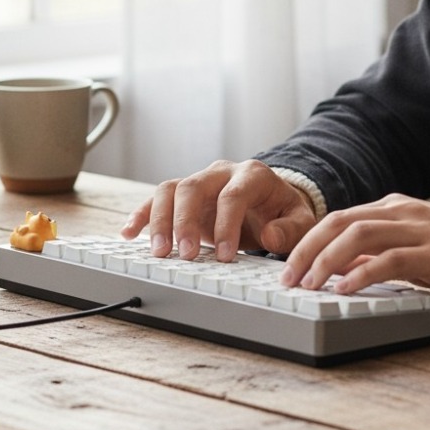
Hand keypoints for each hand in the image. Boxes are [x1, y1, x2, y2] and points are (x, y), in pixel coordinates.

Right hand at [121, 159, 317, 261]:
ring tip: (160, 253)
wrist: (274, 202)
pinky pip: (157, 198)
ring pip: (171, 189)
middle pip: (193, 186)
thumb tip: (269, 235)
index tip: (224, 256)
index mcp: (252, 175)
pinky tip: (129, 233)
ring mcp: (201, 182)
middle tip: (186, 255)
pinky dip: (142, 214)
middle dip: (185, 221)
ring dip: (160, 220)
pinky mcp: (184, 197)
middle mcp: (222, 172)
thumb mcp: (301, 221)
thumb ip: (290, 229)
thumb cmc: (285, 212)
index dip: (226, 224)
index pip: (233, 194)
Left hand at [279, 193, 429, 301]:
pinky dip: (362, 273)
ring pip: (358, 234)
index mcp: (396, 208)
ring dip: (325, 260)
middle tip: (286, 279)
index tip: (289, 267)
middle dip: (306, 249)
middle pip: (340, 221)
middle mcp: (402, 211)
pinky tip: (345, 289)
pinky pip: (389, 259)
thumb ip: (384, 256)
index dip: (310, 241)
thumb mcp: (418, 250)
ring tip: (307, 285)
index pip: (340, 218)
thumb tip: (345, 272)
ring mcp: (418, 229)